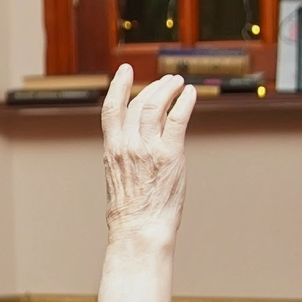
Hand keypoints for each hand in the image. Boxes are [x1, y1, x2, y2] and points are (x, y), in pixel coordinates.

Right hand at [99, 65, 194, 238]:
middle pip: (139, 104)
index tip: (125, 71)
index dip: (118, 86)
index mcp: (112, 151)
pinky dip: (184, 102)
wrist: (140, 230)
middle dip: (153, 89)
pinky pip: (177, 119)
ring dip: (168, 90)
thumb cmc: (132, 214)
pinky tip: (190, 95)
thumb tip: (136, 153)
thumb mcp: (119, 180)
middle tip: (166, 82)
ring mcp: (149, 148)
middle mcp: (128, 145)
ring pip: (156, 106)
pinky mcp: (170, 154)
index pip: (112, 109)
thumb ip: (126, 159)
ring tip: (177, 83)